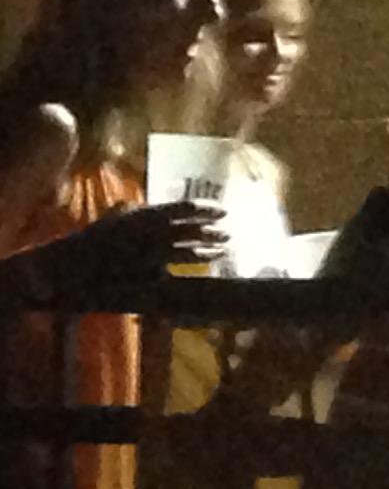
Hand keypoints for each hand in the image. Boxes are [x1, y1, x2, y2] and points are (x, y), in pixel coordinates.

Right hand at [14, 200, 225, 297]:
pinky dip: (187, 280)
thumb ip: (129, 212)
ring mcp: (149, 260)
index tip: (223, 211)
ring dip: (208, 253)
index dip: (207, 209)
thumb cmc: (84, 244)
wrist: (60, 271)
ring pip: (189, 255)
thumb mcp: (109, 221)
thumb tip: (138, 204)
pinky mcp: (145, 283)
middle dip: (213, 233)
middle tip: (228, 234)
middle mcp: (150, 235)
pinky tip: (199, 280)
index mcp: (142, 217)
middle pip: (193, 231)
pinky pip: (173, 281)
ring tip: (221, 253)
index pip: (185, 207)